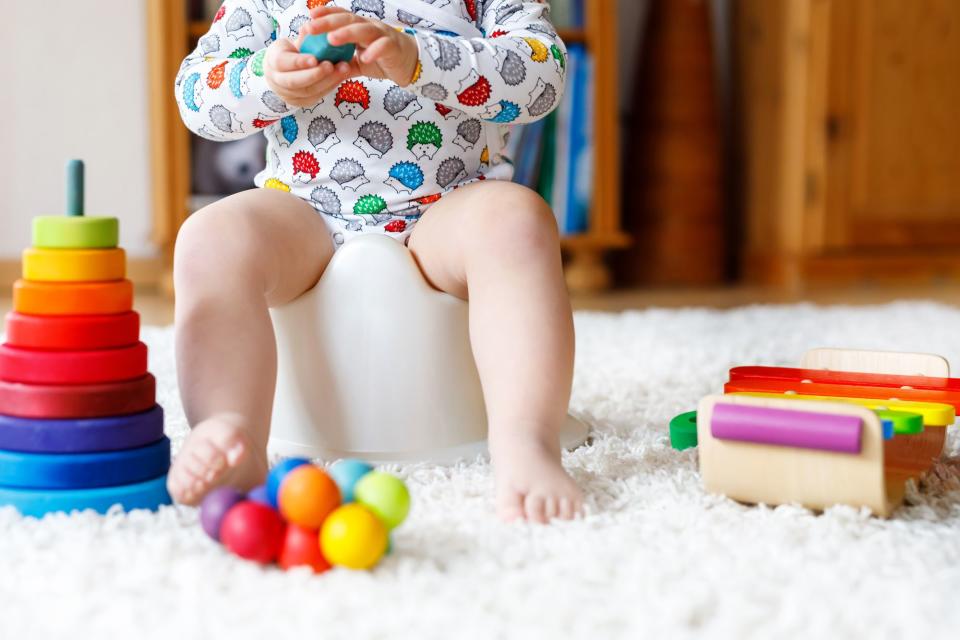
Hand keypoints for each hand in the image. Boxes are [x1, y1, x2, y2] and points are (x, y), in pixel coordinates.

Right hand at [263, 32, 352, 108]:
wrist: (283, 72)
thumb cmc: (290, 52)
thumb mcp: (292, 42)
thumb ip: (303, 39)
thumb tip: (314, 27)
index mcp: (272, 61)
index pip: (282, 62)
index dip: (299, 62)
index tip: (315, 58)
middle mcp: (276, 80)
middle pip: (295, 81)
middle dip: (315, 74)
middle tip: (331, 65)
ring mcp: (288, 95)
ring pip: (308, 91)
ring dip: (328, 80)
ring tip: (343, 69)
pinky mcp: (301, 103)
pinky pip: (317, 96)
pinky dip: (330, 86)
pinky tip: (341, 76)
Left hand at [303, 5, 419, 86]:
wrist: (412, 63)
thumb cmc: (384, 59)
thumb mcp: (360, 62)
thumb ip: (344, 62)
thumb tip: (324, 68)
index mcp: (360, 27)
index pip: (341, 16)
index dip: (326, 14)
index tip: (309, 17)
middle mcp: (370, 27)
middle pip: (348, 20)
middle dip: (328, 23)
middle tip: (310, 27)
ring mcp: (382, 35)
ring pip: (363, 30)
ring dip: (346, 33)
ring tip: (331, 39)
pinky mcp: (393, 47)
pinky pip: (383, 46)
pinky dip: (374, 51)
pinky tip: (364, 58)